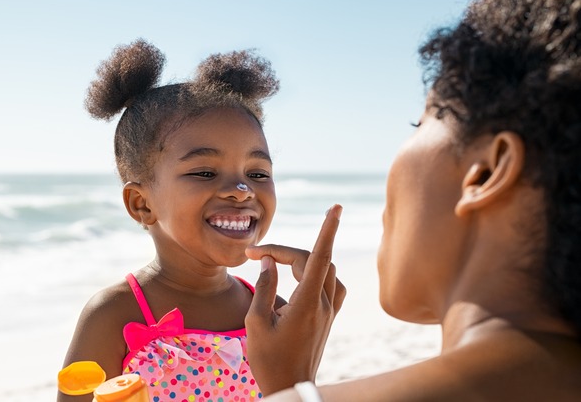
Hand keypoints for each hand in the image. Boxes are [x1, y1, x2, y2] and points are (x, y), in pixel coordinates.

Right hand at [244, 204, 345, 395]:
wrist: (290, 387)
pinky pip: (332, 285)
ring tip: (278, 263)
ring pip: (327, 270)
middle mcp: (323, 305)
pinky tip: (301, 277)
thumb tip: (269, 261)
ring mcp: (329, 312)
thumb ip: (263, 288)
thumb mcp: (255, 323)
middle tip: (256, 255)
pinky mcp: (329, 318)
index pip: (319, 258)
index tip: (335, 207)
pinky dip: (318, 273)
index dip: (327, 230)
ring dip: (305, 259)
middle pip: (314, 261)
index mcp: (305, 305)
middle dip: (286, 251)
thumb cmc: (268, 359)